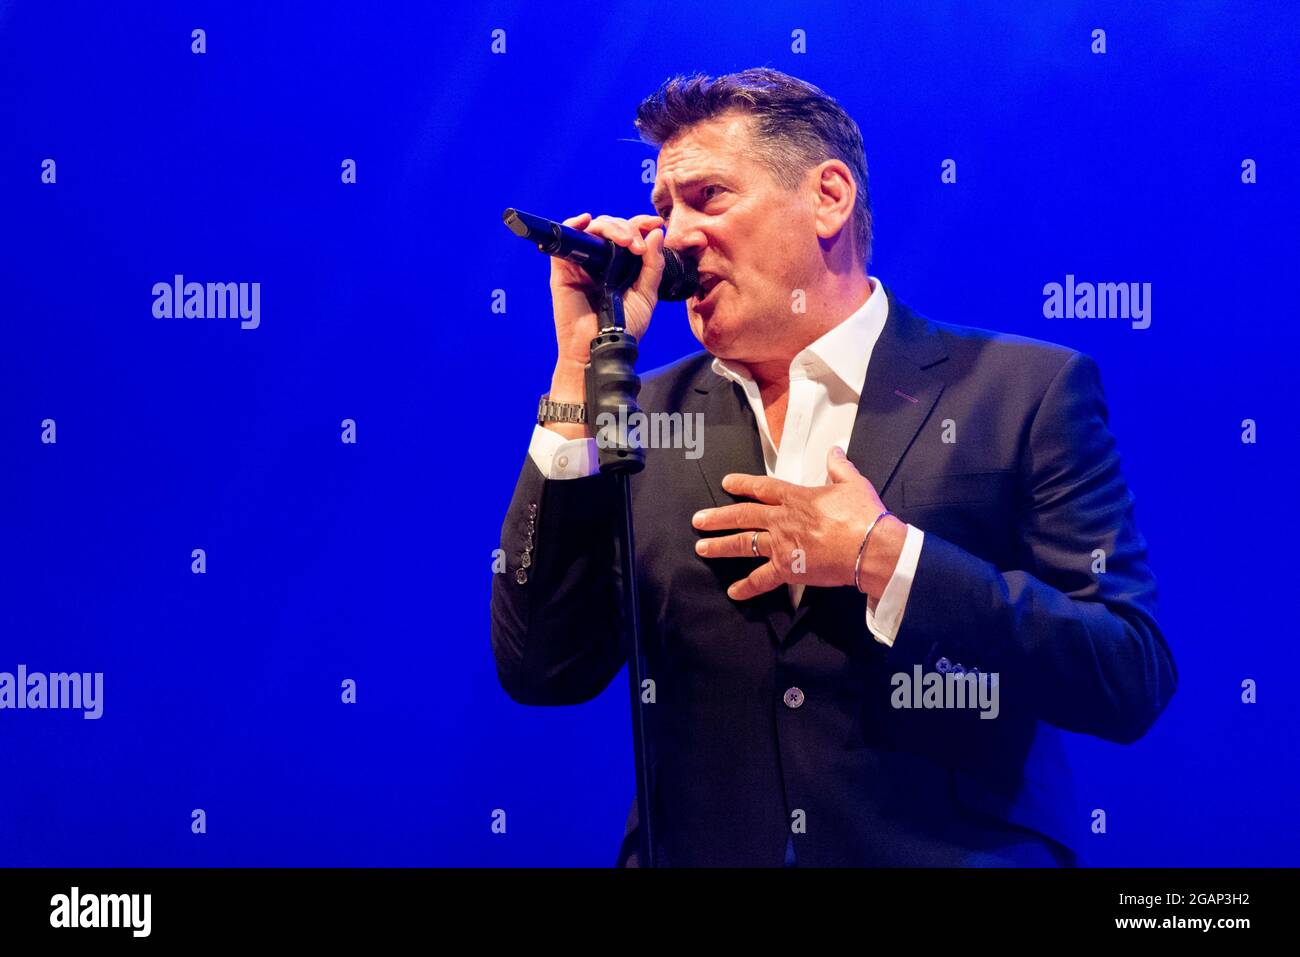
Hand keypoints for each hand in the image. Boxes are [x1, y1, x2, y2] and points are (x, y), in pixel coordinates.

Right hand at [549, 212, 665, 366]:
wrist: (601, 349)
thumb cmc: (623, 328)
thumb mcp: (646, 295)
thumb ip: (653, 265)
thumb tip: (655, 233)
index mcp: (620, 266)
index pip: (629, 235)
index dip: (640, 224)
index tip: (656, 224)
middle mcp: (600, 261)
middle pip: (611, 228)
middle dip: (628, 229)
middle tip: (638, 247)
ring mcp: (581, 264)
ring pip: (592, 229)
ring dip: (611, 228)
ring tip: (626, 242)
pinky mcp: (564, 269)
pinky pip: (565, 239)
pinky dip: (573, 225)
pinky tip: (586, 222)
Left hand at [691, 446, 906, 600]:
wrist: (869, 548)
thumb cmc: (864, 516)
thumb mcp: (853, 484)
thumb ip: (839, 467)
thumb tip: (835, 451)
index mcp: (796, 498)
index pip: (762, 488)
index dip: (742, 484)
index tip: (726, 483)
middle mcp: (782, 520)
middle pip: (742, 515)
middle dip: (718, 517)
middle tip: (698, 520)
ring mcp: (782, 544)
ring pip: (744, 543)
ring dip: (720, 546)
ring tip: (701, 547)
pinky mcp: (788, 568)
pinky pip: (762, 579)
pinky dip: (747, 587)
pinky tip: (733, 592)